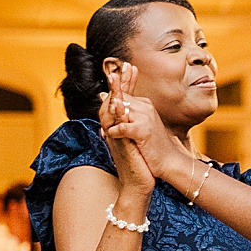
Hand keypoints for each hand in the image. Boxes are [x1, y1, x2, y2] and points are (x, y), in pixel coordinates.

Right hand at [95, 62, 157, 196]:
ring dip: (114, 93)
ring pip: (110, 112)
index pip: (119, 101)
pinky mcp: (120, 147)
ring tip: (116, 76)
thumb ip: (132, 127)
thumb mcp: (136, 142)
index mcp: (118, 128)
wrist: (138, 186)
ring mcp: (116, 138)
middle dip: (117, 83)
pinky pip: (115, 127)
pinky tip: (119, 102)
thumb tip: (133, 117)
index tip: (129, 68)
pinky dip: (116, 114)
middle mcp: (114, 131)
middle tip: (122, 65)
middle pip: (111, 102)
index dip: (123, 85)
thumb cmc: (139, 166)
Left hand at [103, 92, 194, 181]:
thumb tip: (102, 95)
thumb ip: (121, 110)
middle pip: (117, 100)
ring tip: (105, 130)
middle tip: (102, 126)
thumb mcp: (137, 123)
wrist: (169, 161)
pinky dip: (113, 132)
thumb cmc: (152, 145)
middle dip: (105, 112)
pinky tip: (111, 137)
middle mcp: (146, 107)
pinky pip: (121, 126)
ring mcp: (146, 118)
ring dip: (108, 122)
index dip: (107, 106)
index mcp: (144, 104)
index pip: (119, 95)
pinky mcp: (143, 131)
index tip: (104, 117)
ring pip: (118, 111)